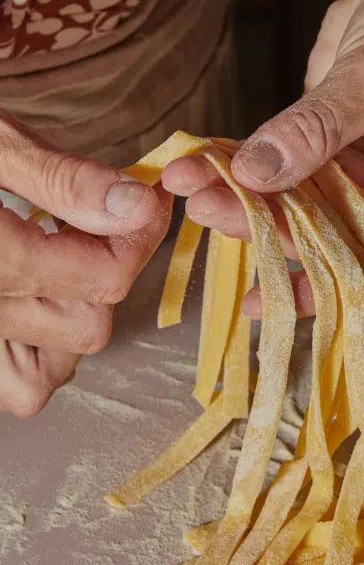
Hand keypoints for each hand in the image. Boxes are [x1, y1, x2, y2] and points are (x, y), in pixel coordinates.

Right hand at [0, 113, 171, 416]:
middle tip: (97, 218)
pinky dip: (36, 350)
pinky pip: (18, 385)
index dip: (137, 237)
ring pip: (52, 369)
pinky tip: (26, 294)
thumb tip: (135, 204)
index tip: (144, 197)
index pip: (100, 278)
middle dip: (107, 270)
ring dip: (72, 316)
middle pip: (86, 327)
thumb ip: (59, 180)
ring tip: (51, 256)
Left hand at [163, 0, 363, 315]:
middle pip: (328, 241)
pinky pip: (282, 178)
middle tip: (208, 210)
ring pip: (297, 212)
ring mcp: (360, 184)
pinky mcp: (326, 159)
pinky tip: (202, 170)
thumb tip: (257, 173)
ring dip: (244, 202)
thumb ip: (318, 129)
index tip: (266, 297)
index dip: (320, 283)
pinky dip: (244, 172)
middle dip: (266, 229)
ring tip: (192, 188)